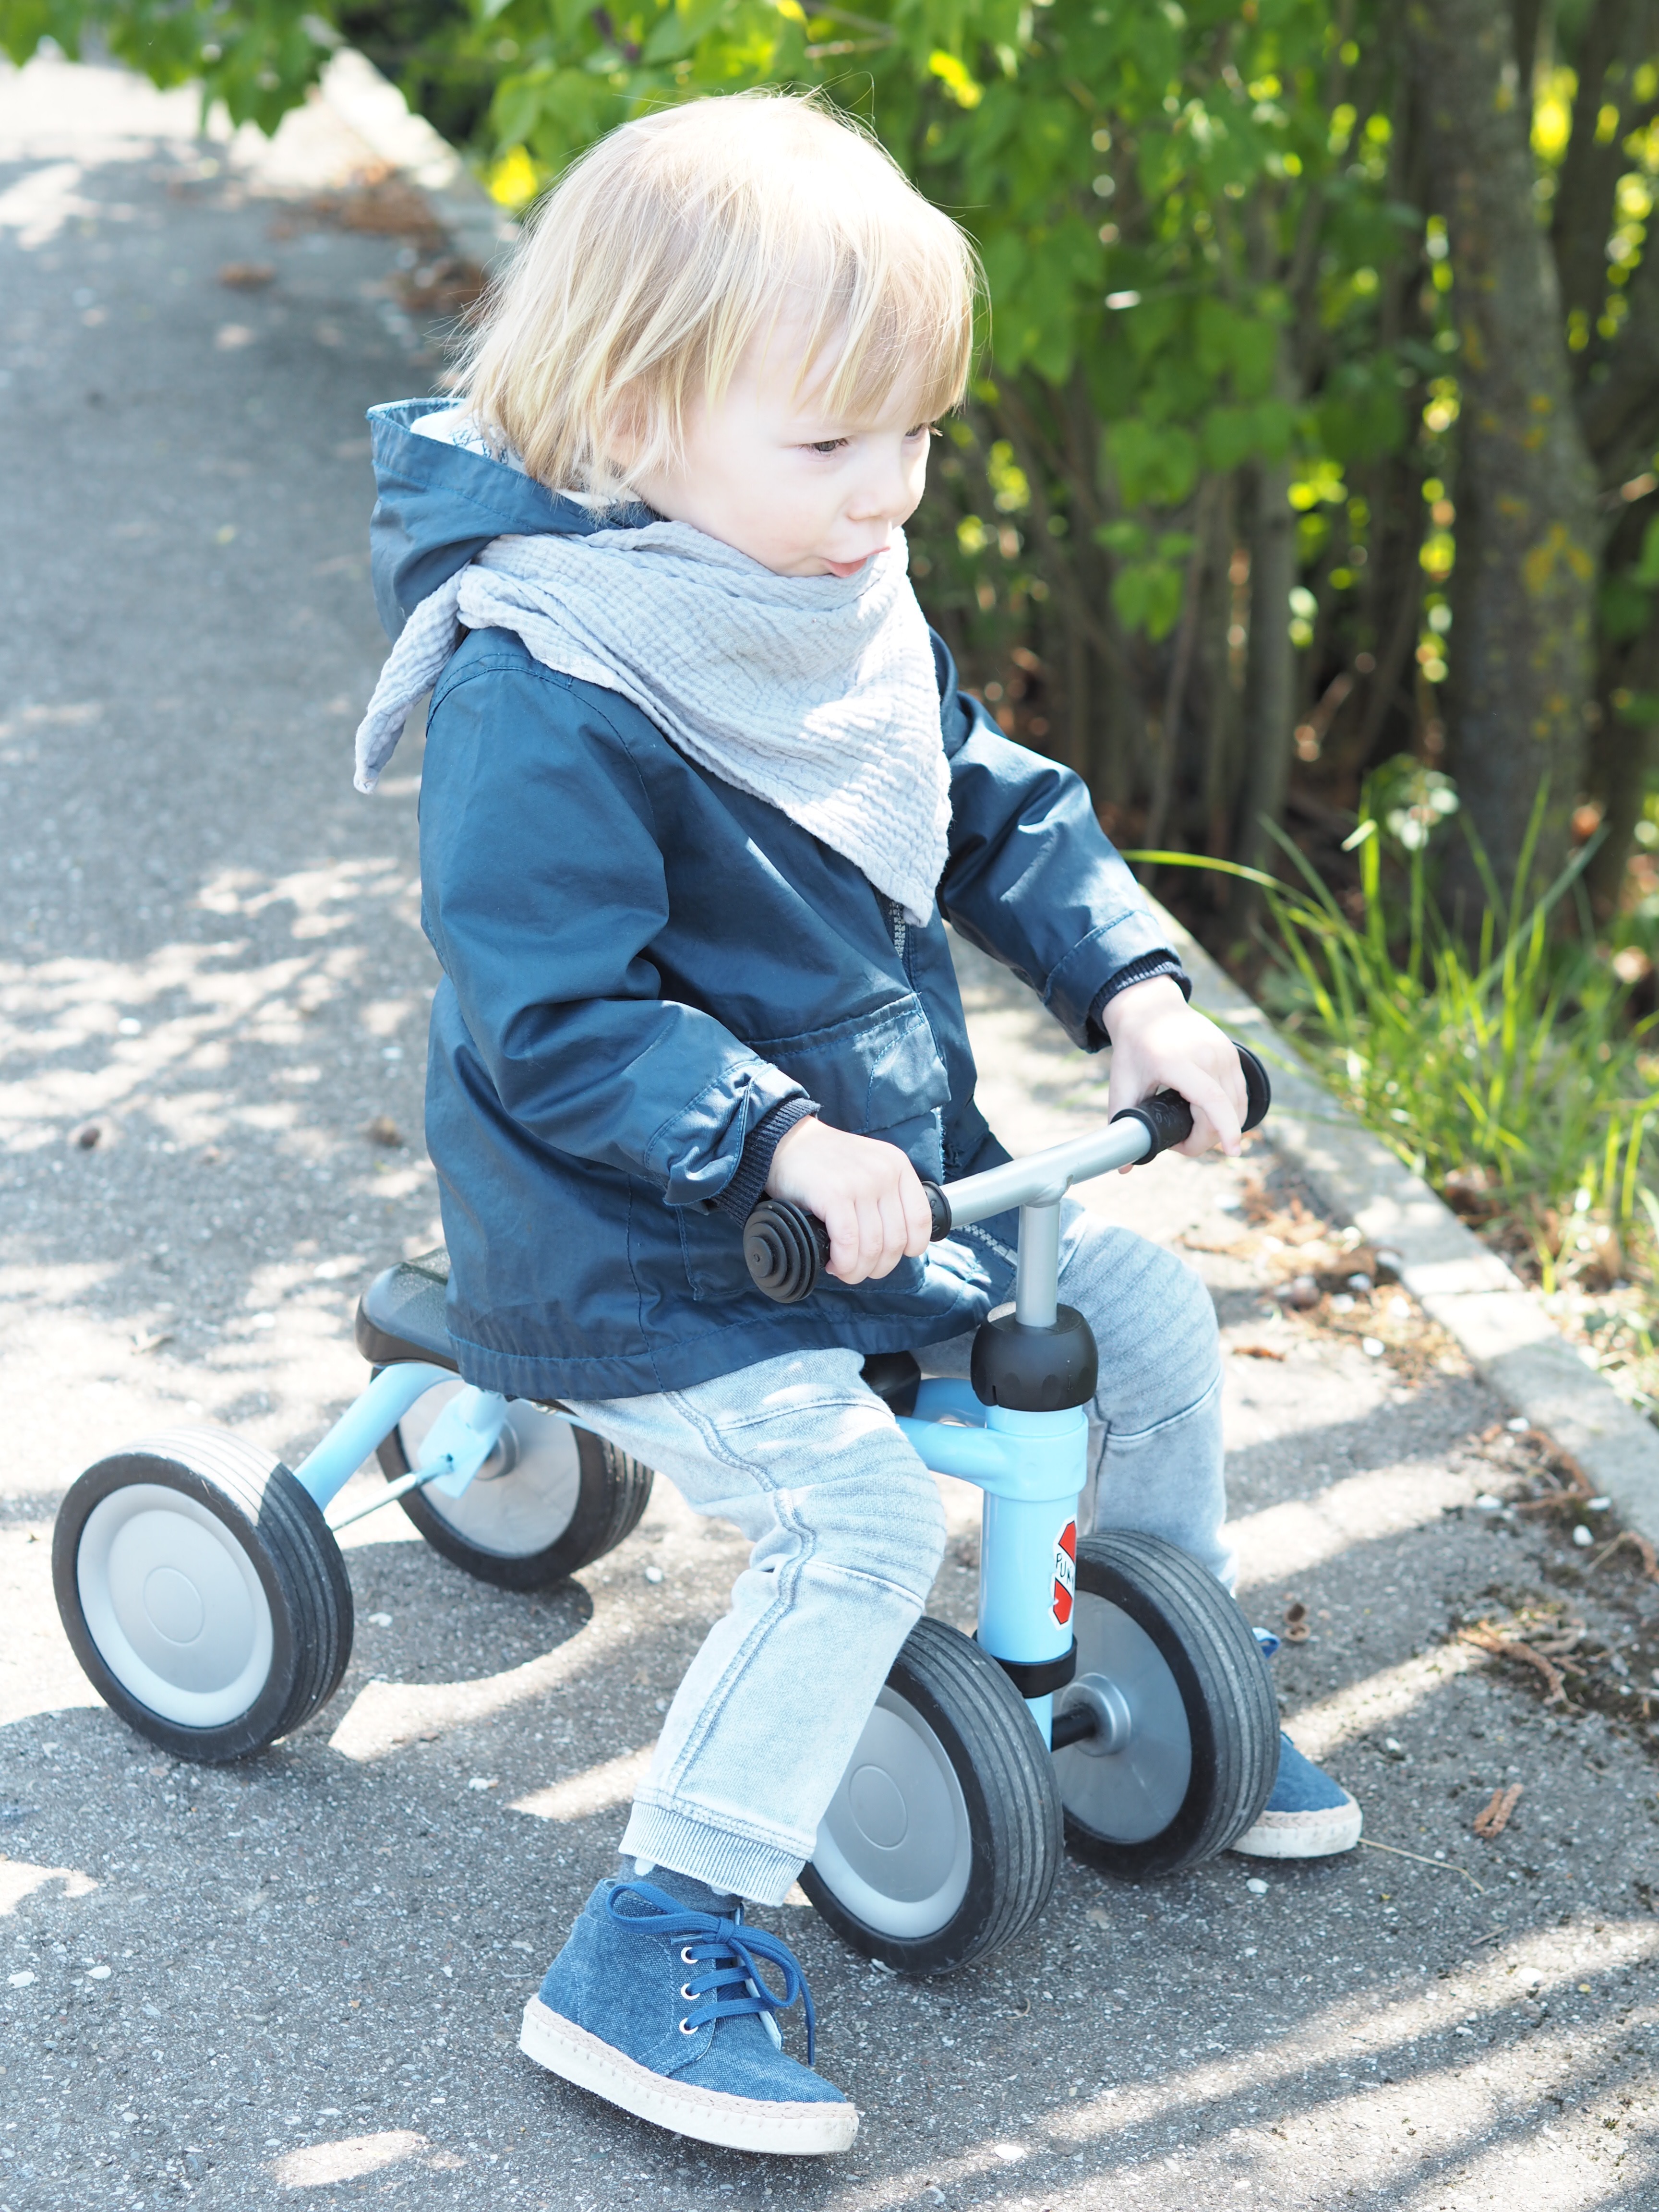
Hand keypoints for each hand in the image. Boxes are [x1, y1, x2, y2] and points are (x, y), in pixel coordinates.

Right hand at [765, 1117, 933, 1283]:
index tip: (890, 1256)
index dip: (910, 1248)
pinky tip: (833, 1263)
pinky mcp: (833, 1195)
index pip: (921, 1220)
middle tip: (858, 1268)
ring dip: (857, 1270)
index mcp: (898, 1165)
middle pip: (896, 1240)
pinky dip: (843, 1262)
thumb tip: (896, 1244)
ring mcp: (860, 1183)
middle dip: (878, 1266)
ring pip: (872, 1247)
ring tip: (842, 1268)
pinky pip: (848, 1243)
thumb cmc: (826, 1162)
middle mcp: (884, 1173)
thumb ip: (887, 1196)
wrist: (787, 1141)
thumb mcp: (869, 1167)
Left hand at [1102, 976, 1246, 1165]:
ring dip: (1221, 1127)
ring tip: (1191, 1131)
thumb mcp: (1121, 1084)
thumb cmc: (1133, 1048)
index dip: (1225, 1130)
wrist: (1150, 1008)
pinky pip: (1240, 1093)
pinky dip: (1231, 1112)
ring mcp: (1225, 1053)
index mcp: (1178, 1062)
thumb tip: (1124, 1167)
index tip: (1233, 1153)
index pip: (1213, 1100)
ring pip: (1238, 1104)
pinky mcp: (1233, 1053)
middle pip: (1224, 1110)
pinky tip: (1211, 1119)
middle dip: (1207, 1138)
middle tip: (1180, 1144)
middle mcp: (1208, 1055)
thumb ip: (1122, 1124)